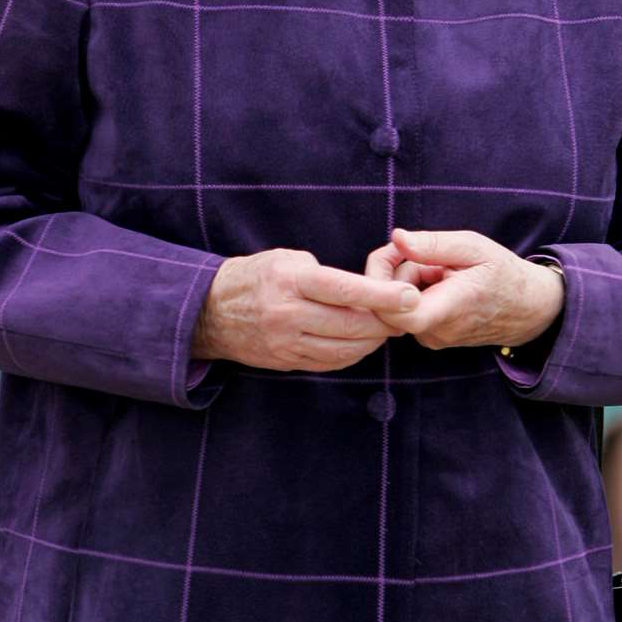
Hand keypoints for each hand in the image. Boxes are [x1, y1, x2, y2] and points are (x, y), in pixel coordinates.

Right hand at [191, 249, 419, 371]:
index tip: (410, 296)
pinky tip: (363, 341)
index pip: (345, 290)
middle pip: (351, 325)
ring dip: (374, 340)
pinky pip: (331, 362)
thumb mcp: (287, 259)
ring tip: (387, 326)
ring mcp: (286, 343)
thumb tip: (366, 290)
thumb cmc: (258, 276)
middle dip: (386, 321)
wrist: (211, 311)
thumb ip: (325, 274)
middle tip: (407, 312)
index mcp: (290, 281)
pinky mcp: (286, 361)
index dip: (383, 295)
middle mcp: (288, 314)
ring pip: (345, 349)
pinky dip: (353, 353)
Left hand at [364, 229, 564, 351]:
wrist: (529, 308)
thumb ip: (433, 244)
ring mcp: (433, 339)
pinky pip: (407, 313)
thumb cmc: (503, 274)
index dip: (381, 284)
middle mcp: (437, 332)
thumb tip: (396, 238)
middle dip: (395, 270)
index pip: (396, 312)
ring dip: (407, 281)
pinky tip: (439, 283)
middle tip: (422, 251)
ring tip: (439, 269)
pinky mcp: (431, 339)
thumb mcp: (474, 247)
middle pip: (389, 302)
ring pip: (397, 307)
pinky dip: (415, 293)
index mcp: (450, 308)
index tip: (395, 253)